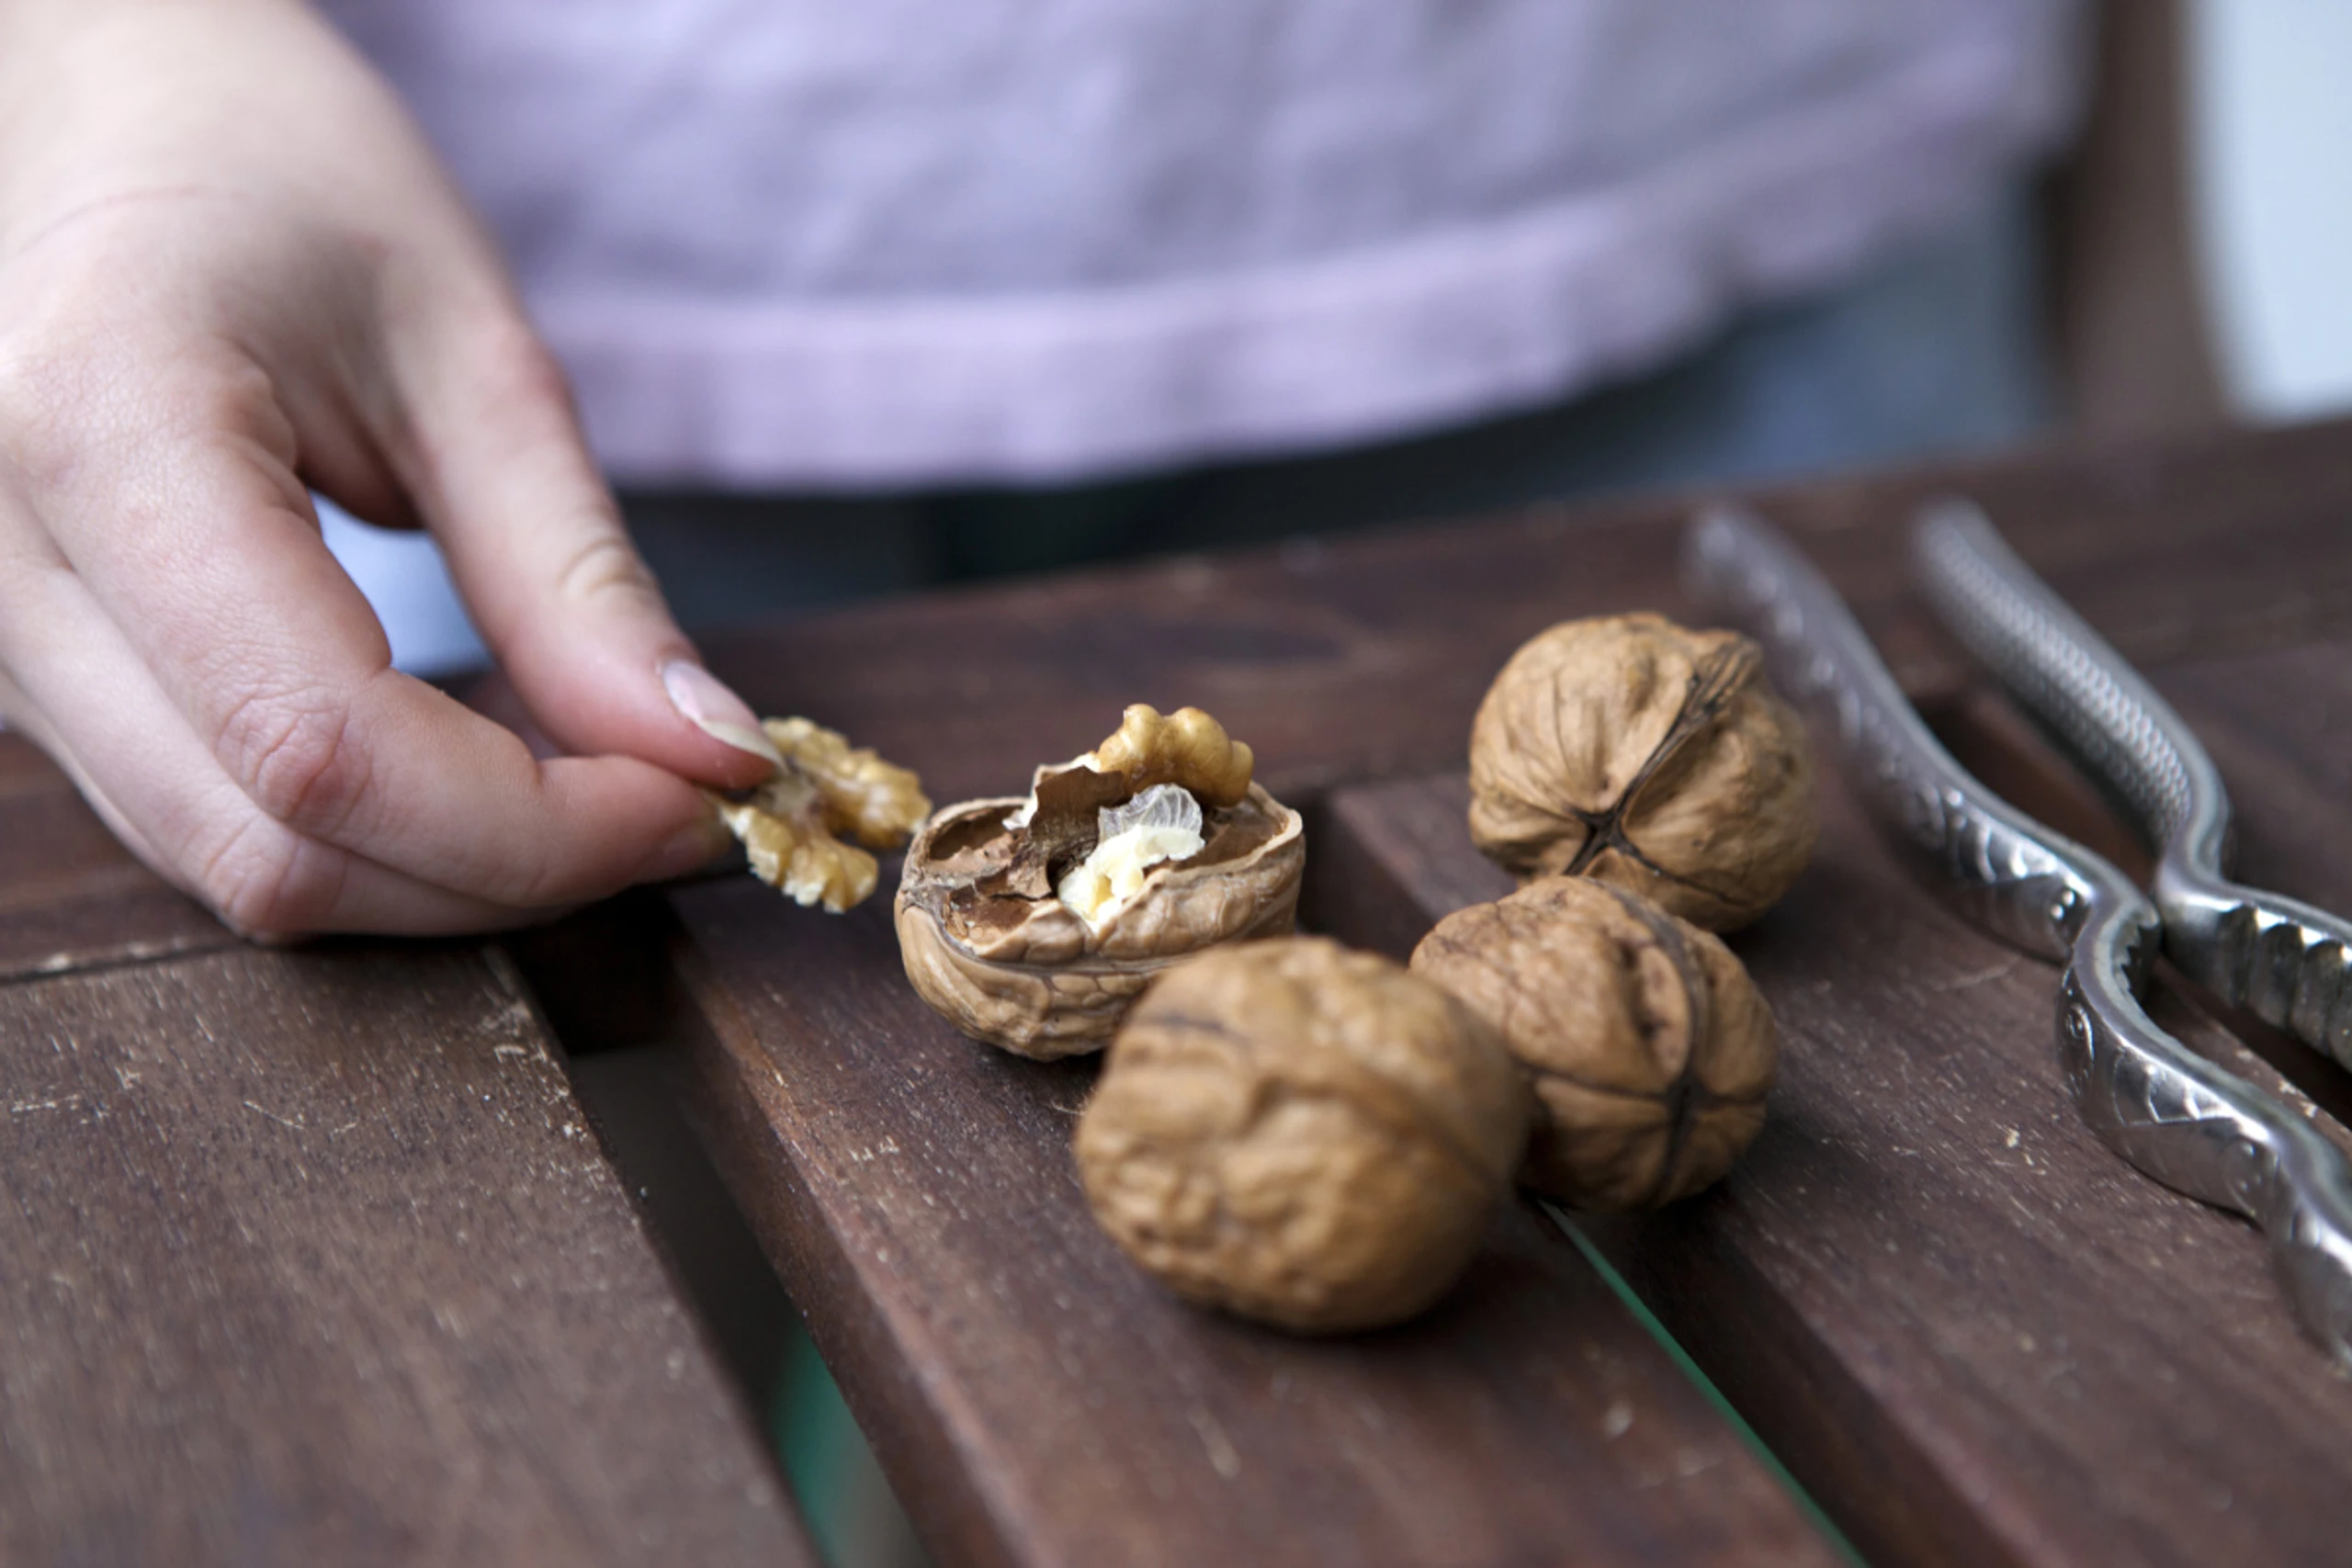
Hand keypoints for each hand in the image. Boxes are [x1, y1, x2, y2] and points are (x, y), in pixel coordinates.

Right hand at [0, 0, 776, 936]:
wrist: (105, 111)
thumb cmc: (282, 177)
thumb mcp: (467, 347)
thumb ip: (575, 572)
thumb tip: (706, 752)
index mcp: (101, 436)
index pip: (324, 748)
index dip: (537, 825)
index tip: (702, 793)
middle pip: (276, 850)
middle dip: (509, 870)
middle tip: (679, 803)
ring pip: (239, 870)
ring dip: (446, 874)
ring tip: (599, 788)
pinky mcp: (32, 674)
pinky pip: (212, 821)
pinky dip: (374, 839)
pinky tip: (482, 772)